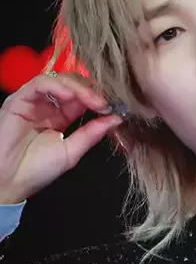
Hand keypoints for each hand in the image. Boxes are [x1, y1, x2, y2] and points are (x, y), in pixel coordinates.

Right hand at [0, 73, 123, 203]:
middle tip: (107, 103)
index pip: (83, 98)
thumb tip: (116, 119)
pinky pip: (41, 83)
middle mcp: (47, 105)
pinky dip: (59, 86)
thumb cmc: (36, 171)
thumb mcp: (71, 152)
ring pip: (60, 80)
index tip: (117, 107)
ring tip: (94, 101)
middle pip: (74, 85)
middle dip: (93, 91)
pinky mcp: (19, 99)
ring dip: (80, 88)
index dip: (100, 99)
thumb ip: (92, 134)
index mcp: (61, 116)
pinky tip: (72, 96)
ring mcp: (33, 101)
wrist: (8, 182)